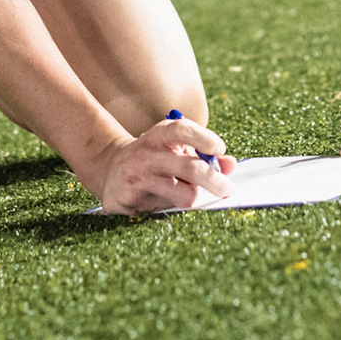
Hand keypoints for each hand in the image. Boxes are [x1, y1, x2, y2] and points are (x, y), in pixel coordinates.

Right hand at [93, 117, 236, 214]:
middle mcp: (147, 153)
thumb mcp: (176, 150)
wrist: (110, 169)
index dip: (203, 138)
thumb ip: (204, 156)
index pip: (182, 130)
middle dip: (214, 180)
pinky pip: (166, 210)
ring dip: (193, 196)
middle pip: (189, 167)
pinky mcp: (130, 198)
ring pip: (183, 194)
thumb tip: (230, 165)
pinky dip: (174, 209)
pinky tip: (166, 202)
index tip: (220, 148)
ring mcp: (137, 176)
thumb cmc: (154, 159)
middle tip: (228, 188)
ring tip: (186, 193)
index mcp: (160, 135)